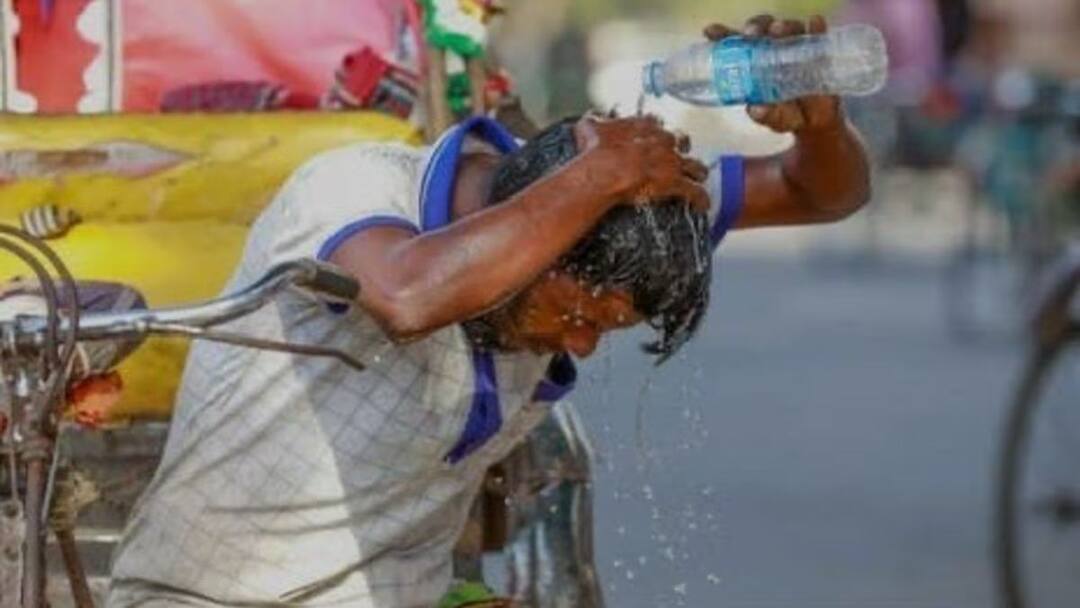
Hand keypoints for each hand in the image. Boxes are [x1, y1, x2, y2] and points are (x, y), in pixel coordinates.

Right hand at [572, 114, 709, 211]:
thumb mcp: (589, 128)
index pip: (656, 122)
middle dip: (682, 147)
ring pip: (694, 165)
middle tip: (681, 153)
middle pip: (681, 140)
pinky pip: (695, 191)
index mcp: (644, 126)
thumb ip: (593, 122)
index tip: (656, 133)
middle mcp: (662, 141)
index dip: (657, 129)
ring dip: (697, 170)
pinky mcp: (675, 183)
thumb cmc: (596, 150)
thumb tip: (589, 119)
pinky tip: (703, 205)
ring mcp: (671, 162)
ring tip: (700, 175)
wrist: (604, 171)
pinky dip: (700, 198)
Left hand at [704, 15, 843, 133]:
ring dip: (782, 26)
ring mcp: (794, 47)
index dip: (722, 36)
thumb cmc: (788, 115)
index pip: (735, 45)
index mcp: (753, 65)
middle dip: (754, 27)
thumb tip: (756, 109)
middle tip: (751, 34)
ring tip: (778, 30)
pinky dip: (815, 28)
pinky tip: (815, 22)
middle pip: (760, 30)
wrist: (817, 120)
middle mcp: (771, 50)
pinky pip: (816, 35)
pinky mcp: (816, 49)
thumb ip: (768, 115)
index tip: (711, 31)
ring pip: (786, 28)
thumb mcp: (776, 119)